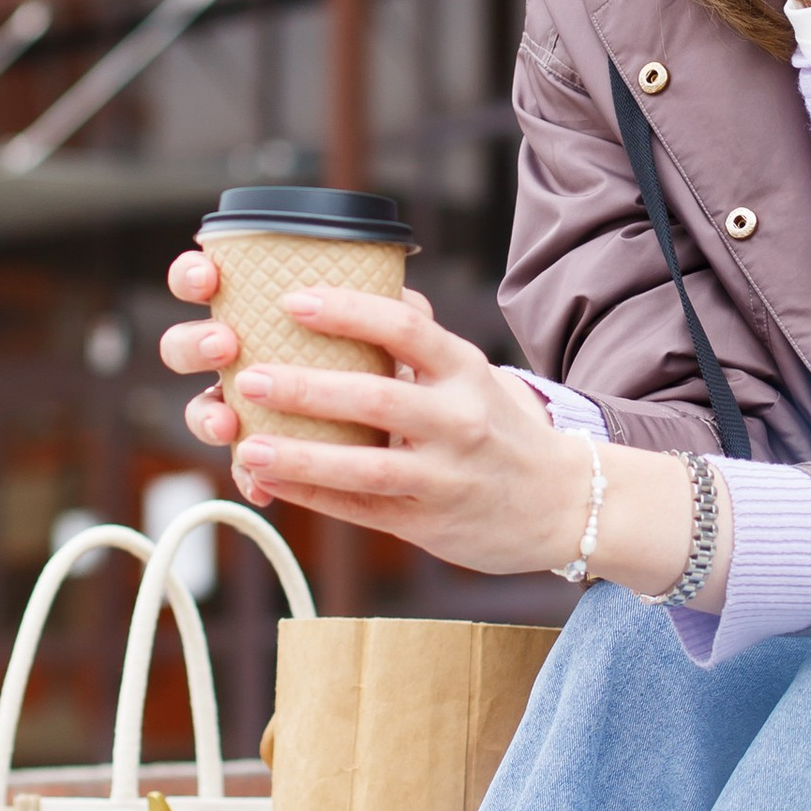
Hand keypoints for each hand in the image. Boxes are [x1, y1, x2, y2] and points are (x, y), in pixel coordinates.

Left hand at [157, 247, 728, 599]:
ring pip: (364, 468)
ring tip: (247, 444)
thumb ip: (424, 340)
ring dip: (300, 456)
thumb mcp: (475, 374)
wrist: (563, 504)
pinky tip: (268, 480)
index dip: (348, 312)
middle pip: (377, 400)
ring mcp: (443, 477)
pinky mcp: (427, 524)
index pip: (407, 330)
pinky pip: (359, 509)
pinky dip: (311, 495)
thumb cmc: (502, 429)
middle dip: (308, 388)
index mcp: (466, 372)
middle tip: (250, 373)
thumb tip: (376, 285)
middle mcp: (459, 422)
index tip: (293, 300)